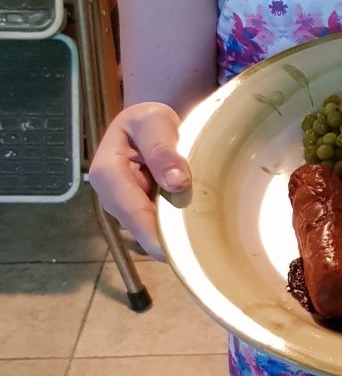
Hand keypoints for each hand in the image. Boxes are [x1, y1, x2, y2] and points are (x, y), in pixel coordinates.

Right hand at [89, 102, 190, 259]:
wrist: (147, 125)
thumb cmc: (148, 121)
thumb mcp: (155, 121)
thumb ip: (162, 148)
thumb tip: (176, 182)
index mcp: (107, 173)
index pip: (131, 210)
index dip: (152, 234)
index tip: (173, 254)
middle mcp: (112, 197)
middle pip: (140, 227)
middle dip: (167, 238)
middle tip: (198, 248)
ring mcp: (125, 209)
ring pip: (150, 232)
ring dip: (174, 234)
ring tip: (201, 234)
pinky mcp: (141, 215)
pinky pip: (159, 229)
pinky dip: (177, 229)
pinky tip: (196, 226)